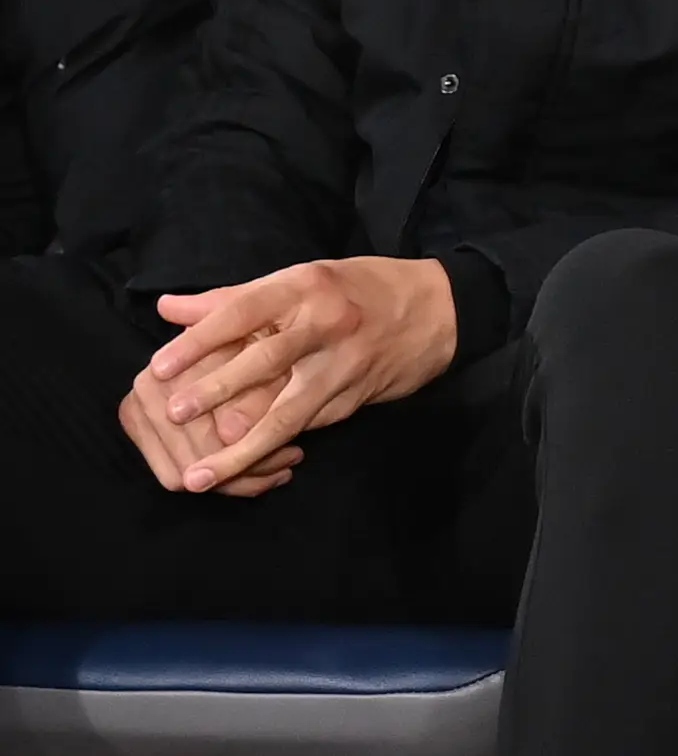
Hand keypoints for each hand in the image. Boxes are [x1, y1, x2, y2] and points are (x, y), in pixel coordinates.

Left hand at [130, 256, 456, 493]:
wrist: (441, 310)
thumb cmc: (359, 288)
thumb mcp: (300, 278)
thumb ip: (233, 297)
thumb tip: (168, 308)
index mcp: (305, 289)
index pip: (241, 314)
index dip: (198, 342)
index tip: (159, 369)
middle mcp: (326, 327)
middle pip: (264, 362)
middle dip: (216, 391)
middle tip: (174, 415)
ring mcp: (345, 368)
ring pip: (289, 414)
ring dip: (242, 449)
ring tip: (202, 476)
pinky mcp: (357, 399)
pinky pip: (309, 426)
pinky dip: (274, 448)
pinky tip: (244, 469)